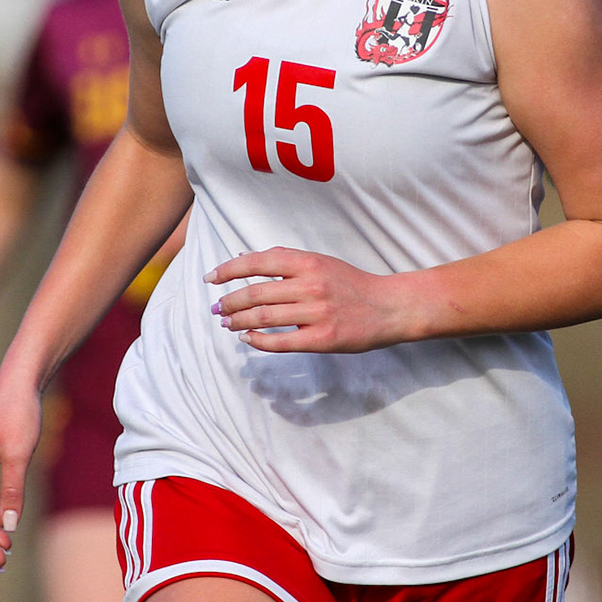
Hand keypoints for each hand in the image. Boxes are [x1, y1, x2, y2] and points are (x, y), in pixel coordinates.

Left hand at [207, 247, 415, 352]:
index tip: (212, 278)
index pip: (258, 262)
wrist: (390, 307)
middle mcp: (310, 285)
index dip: (229, 269)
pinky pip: (280, 341)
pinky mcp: (322, 338)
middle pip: (255, 293)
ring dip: (238, 321)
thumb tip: (246, 260)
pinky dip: (258, 340)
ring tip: (227, 323)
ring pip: (263, 317)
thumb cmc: (353, 284)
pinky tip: (248, 339)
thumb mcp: (322, 263)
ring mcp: (316, 313)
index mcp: (308, 262)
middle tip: (216, 308)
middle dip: (229, 302)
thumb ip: (288, 262)